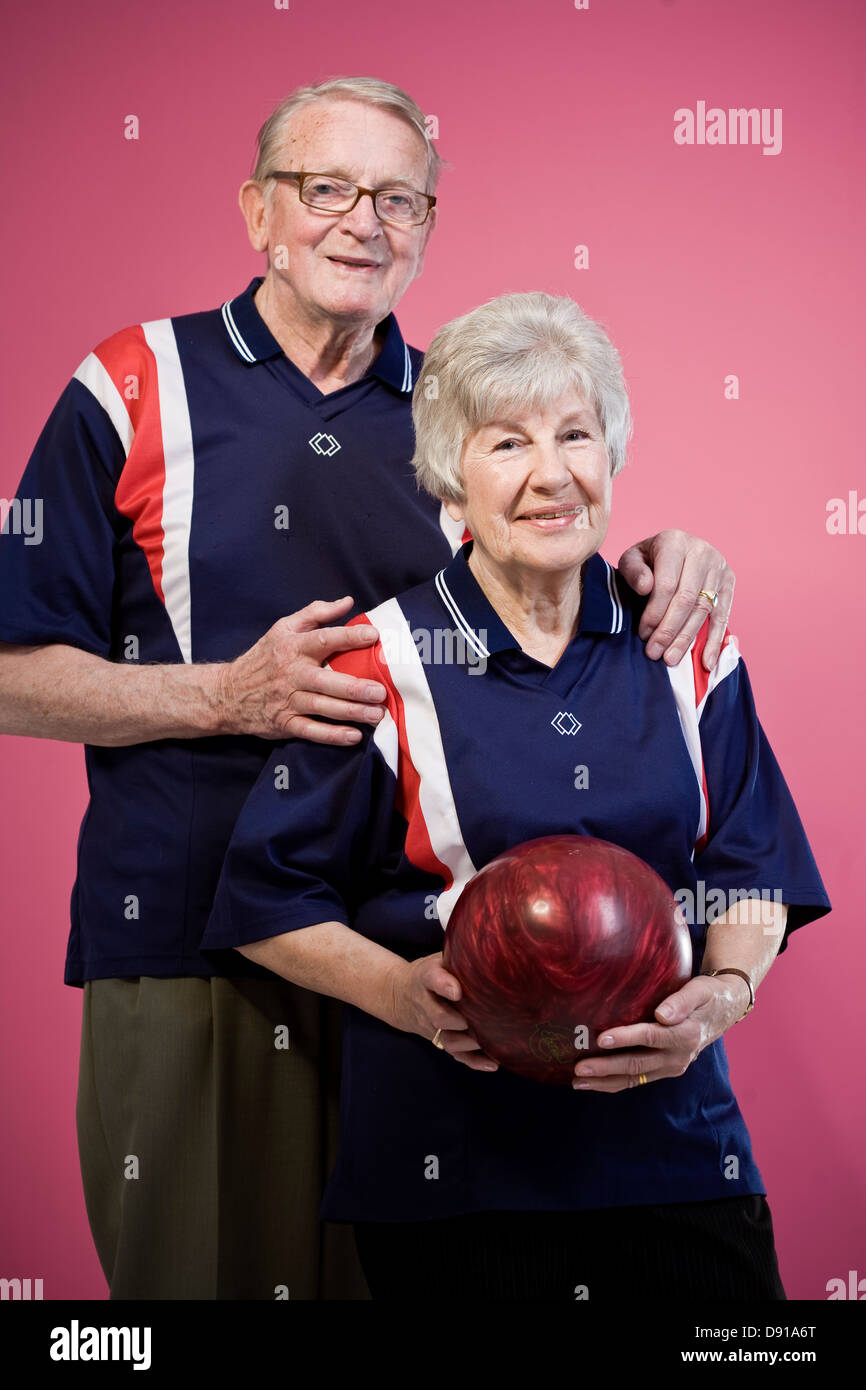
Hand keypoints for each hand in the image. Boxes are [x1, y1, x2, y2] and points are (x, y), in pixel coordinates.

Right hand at [215, 596, 387, 742]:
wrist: (228, 693)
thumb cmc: (264, 657)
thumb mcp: (284, 628)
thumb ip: (316, 613)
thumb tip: (347, 602)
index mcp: (293, 646)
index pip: (324, 639)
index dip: (349, 637)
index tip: (373, 637)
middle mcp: (291, 673)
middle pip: (326, 681)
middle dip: (355, 687)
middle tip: (380, 691)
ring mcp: (288, 700)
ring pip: (322, 707)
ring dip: (351, 712)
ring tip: (376, 714)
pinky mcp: (285, 723)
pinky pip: (311, 731)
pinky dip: (332, 735)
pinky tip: (353, 736)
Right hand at [386, 952, 499, 1072]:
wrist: (401, 995)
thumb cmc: (431, 973)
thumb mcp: (437, 958)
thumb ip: (459, 956)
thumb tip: (495, 948)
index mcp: (426, 978)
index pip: (432, 979)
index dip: (444, 985)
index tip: (457, 991)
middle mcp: (427, 1004)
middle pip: (437, 1017)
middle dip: (456, 1021)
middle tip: (474, 1020)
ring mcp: (433, 1026)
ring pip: (447, 1040)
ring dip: (468, 1044)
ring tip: (490, 1042)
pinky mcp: (441, 1040)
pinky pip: (456, 1055)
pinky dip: (474, 1062)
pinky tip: (493, 1063)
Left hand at [571, 974, 749, 1091]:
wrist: (724, 1011)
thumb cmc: (707, 995)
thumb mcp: (700, 990)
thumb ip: (681, 1002)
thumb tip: (661, 1014)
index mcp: (686, 1035)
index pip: (650, 1037)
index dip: (625, 1038)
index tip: (601, 1039)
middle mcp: (678, 1056)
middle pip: (637, 1064)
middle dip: (606, 1068)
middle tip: (579, 1068)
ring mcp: (671, 1067)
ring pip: (634, 1078)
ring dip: (605, 1081)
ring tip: (578, 1081)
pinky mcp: (664, 1070)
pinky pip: (637, 1079)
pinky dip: (614, 1082)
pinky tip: (594, 1081)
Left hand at [617, 530, 733, 669]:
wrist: (673, 549)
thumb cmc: (648, 559)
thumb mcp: (633, 558)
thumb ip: (633, 571)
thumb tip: (646, 588)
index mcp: (674, 542)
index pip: (667, 585)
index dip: (654, 613)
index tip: (643, 634)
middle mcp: (701, 551)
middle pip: (686, 599)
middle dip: (669, 630)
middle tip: (655, 653)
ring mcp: (718, 567)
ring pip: (703, 610)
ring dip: (687, 638)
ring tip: (671, 659)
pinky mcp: (729, 582)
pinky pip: (722, 615)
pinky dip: (715, 641)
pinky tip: (706, 661)